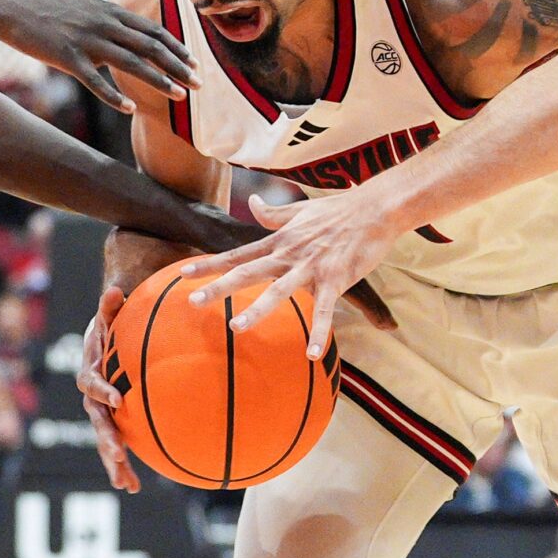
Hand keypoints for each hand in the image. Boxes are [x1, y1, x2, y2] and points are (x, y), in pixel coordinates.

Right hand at [0, 0, 197, 111]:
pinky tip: (131, 109)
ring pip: (131, 64)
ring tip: (179, 97)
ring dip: (159, 81)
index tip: (195, 62)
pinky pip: (95, 81)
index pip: (152, 30)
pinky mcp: (67, 58)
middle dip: (179, 66)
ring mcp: (86, 41)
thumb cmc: (45, 7)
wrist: (10, 7)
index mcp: (109, 12)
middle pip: (150, 47)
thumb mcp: (83, 3)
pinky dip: (115, 96)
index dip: (177, 47)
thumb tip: (122, 21)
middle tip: (200, 84)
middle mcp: (104, 25)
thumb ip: (106, 15)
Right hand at [77, 287, 139, 493]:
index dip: (103, 390)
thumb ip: (111, 305)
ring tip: (126, 484)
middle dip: (106, 437)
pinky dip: (123, 467)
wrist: (108, 334)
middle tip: (118, 453)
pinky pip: (117, 445)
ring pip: (104, 439)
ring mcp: (101, 411)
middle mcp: (92, 394)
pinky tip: (133, 488)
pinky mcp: (113, 421)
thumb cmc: (113, 321)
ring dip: (113, 462)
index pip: (92, 382)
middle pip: (96, 419)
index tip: (120, 399)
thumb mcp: (112, 311)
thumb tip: (115, 289)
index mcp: (89, 369)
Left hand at [170, 208, 400, 332]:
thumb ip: (273, 213)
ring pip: (278, 291)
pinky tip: (311, 354)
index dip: (209, 264)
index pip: (237, 254)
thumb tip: (251, 202)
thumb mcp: (300, 210)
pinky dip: (318, 332)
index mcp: (278, 241)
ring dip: (257, 310)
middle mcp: (288, 255)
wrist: (374, 209)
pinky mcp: (335, 280)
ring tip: (236, 328)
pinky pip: (324, 310)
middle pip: (247, 272)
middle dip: (218, 287)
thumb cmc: (339, 210)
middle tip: (191, 301)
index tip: (182, 273)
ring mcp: (310, 268)